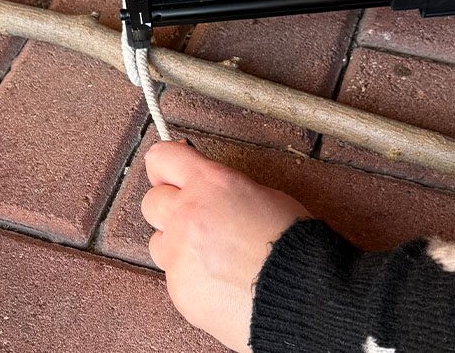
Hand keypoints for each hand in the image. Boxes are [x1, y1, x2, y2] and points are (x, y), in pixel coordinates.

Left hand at [141, 141, 311, 352]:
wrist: (303, 298)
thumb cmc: (295, 246)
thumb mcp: (266, 196)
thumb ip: (225, 190)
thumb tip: (207, 189)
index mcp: (211, 185)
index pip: (162, 157)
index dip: (167, 163)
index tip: (172, 172)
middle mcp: (187, 215)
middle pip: (151, 201)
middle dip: (170, 207)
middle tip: (194, 218)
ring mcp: (179, 255)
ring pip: (159, 242)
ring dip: (178, 245)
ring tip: (213, 257)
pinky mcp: (180, 289)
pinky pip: (174, 276)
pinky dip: (191, 277)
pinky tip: (221, 282)